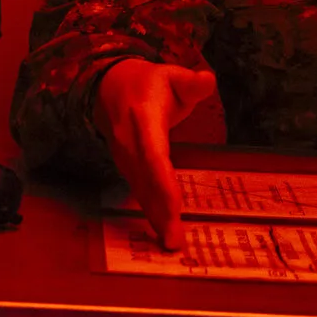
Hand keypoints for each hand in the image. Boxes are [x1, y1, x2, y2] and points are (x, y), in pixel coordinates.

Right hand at [92, 59, 216, 251]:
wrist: (109, 87)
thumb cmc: (149, 83)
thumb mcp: (171, 74)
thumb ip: (191, 82)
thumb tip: (207, 81)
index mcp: (144, 119)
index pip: (153, 154)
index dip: (162, 181)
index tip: (174, 205)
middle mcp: (130, 143)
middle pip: (146, 181)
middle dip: (159, 211)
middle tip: (174, 240)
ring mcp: (124, 157)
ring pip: (140, 190)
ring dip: (154, 216)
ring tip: (169, 242)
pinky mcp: (125, 167)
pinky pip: (138, 191)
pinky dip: (149, 211)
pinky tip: (161, 230)